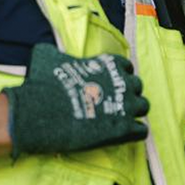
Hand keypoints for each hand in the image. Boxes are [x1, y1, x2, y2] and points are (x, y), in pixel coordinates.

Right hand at [2, 43, 149, 156]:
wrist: (40, 114)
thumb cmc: (43, 85)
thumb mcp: (46, 58)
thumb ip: (55, 52)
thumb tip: (49, 49)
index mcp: (110, 64)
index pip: (127, 66)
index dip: (119, 75)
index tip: (109, 84)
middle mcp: (122, 83)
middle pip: (137, 86)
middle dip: (127, 93)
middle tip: (112, 102)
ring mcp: (126, 106)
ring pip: (143, 106)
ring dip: (133, 112)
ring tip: (119, 118)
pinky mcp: (123, 130)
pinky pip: (141, 131)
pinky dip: (134, 133)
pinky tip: (121, 135)